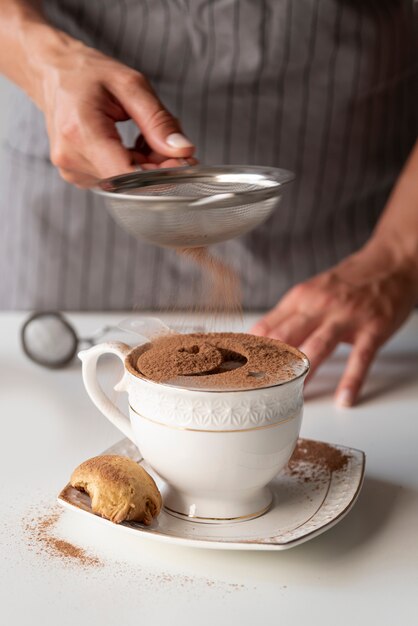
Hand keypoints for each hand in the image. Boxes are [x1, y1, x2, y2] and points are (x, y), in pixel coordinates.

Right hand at [30, 35, 194, 185]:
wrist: (52, 73)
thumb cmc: (87, 74)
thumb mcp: (131, 85)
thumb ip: (158, 120)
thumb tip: (183, 151)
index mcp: (81, 131)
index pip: (127, 174)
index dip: (161, 174)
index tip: (183, 161)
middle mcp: (72, 157)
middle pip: (130, 180)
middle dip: (158, 166)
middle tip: (170, 141)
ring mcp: (72, 170)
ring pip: (126, 183)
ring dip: (146, 165)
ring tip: (145, 135)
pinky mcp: (77, 175)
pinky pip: (116, 180)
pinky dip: (133, 165)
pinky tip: (131, 145)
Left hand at [251, 244, 417, 406]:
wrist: (391, 262)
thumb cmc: (348, 282)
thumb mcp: (311, 291)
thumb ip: (287, 315)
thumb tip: (258, 340)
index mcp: (300, 298)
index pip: (266, 327)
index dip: (250, 351)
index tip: (239, 371)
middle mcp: (319, 306)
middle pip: (286, 338)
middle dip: (270, 365)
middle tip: (257, 389)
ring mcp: (346, 318)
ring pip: (317, 347)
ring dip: (303, 373)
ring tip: (292, 397)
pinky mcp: (373, 329)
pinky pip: (360, 358)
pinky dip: (352, 380)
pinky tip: (343, 398)